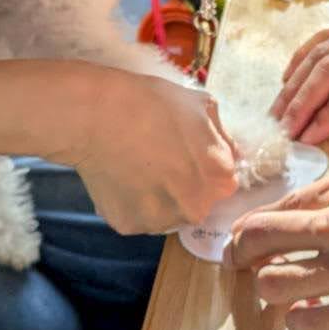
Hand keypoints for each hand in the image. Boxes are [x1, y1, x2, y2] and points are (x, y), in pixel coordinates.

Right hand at [63, 68, 237, 233]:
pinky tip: (122, 177)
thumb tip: (232, 155)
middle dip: (183, 186)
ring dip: (158, 198)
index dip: (203, 166)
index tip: (185, 153)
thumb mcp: (201, 106)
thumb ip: (223, 137)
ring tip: (138, 168)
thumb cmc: (151, 103)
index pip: (222, 182)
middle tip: (159, 160)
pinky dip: (131, 203)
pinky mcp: (129, 226)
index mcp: (220, 178)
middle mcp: (195, 208)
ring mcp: (161, 220)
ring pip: (167, 213)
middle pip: (196, 202)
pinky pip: (137, 217)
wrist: (96, 115)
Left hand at [225, 161, 328, 329]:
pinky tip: (314, 319)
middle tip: (240, 263)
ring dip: (271, 290)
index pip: (285, 201)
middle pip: (259, 237)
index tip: (252, 233)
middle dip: (241, 251)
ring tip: (283, 294)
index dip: (261, 219)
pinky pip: (309, 325)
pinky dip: (303, 325)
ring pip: (272, 284)